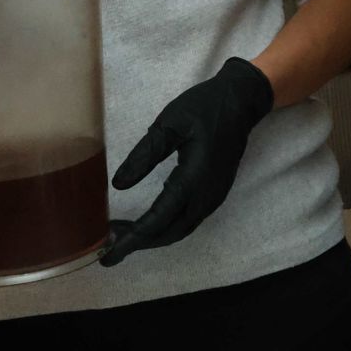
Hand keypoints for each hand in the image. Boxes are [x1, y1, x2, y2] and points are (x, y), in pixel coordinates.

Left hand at [100, 57, 274, 266]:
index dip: (132, 237)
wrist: (242, 101)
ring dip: (153, 237)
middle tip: (109, 247)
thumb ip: (145, 154)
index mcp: (194, 178)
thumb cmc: (204, 107)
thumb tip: (119, 185)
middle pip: (170, 233)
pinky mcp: (215, 193)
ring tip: (123, 235)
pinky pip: (189, 221)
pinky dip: (166, 228)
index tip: (108, 249)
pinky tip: (148, 221)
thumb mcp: (169, 124)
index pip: (159, 219)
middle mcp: (207, 195)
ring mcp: (214, 196)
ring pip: (181, 230)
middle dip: (139, 243)